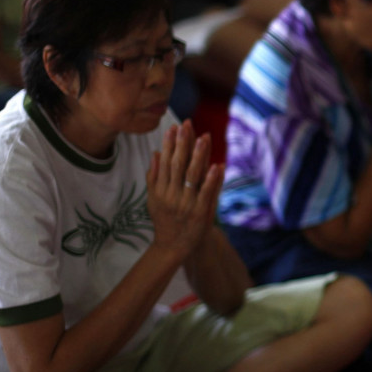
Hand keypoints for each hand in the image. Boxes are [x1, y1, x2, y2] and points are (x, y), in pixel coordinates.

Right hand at [146, 120, 223, 258]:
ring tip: (204, 138)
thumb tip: (156, 154)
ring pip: (192, 176)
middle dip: (183, 143)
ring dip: (198, 156)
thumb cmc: (165, 220)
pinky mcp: (200, 212)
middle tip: (188, 124)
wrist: (172, 247)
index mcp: (160, 189)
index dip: (169, 144)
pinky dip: (212, 179)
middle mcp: (171, 194)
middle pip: (178, 165)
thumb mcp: (153, 199)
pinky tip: (218, 166)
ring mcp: (186, 203)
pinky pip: (206, 193)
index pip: (165, 162)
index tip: (173, 127)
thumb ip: (154, 177)